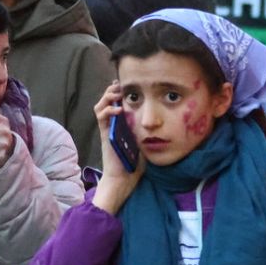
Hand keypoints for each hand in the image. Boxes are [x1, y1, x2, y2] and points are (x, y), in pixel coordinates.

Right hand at [93, 81, 143, 213]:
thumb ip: (149, 131)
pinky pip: (101, 117)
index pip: (118, 103)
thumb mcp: (146, 142)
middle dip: (113, 90)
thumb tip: (165, 122)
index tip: (131, 85)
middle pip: (107, 101)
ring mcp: (107, 129)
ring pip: (100, 106)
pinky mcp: (104, 134)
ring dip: (108, 96)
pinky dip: (108, 109)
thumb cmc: (136, 164)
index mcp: (122, 125)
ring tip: (117, 92)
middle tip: (122, 85)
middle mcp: (113, 125)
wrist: (123, 179)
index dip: (122, 93)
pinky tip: (118, 108)